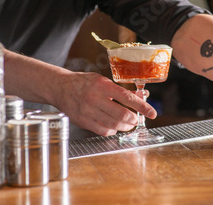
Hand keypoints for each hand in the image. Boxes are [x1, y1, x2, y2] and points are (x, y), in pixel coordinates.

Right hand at [2, 50, 157, 136]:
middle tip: (136, 119)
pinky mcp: (83, 121)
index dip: (142, 107)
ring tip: (128, 124)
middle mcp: (95, 98)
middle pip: (122, 114)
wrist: (60, 87)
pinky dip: (113, 130)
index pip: (127, 97)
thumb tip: (142, 94)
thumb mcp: (103, 81)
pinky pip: (103, 130)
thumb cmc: (84, 82)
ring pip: (114, 124)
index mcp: (102, 85)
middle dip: (133, 119)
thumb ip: (121, 89)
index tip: (152, 113)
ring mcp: (88, 111)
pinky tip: (114, 126)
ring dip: (125, 126)